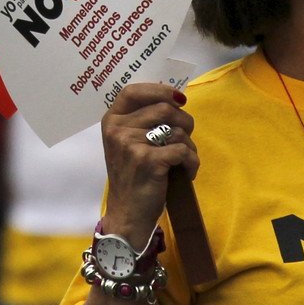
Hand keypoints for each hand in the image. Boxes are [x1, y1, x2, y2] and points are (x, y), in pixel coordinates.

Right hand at [98, 84, 196, 247]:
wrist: (127, 214)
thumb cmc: (132, 177)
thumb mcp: (127, 143)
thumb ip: (142, 121)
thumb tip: (175, 98)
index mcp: (111, 121)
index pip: (133, 91)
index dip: (159, 90)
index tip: (178, 99)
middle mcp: (118, 130)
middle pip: (164, 108)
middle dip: (185, 122)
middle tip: (186, 139)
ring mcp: (131, 145)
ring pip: (177, 130)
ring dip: (190, 145)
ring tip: (185, 160)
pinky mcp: (148, 161)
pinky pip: (183, 150)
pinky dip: (192, 162)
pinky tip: (187, 173)